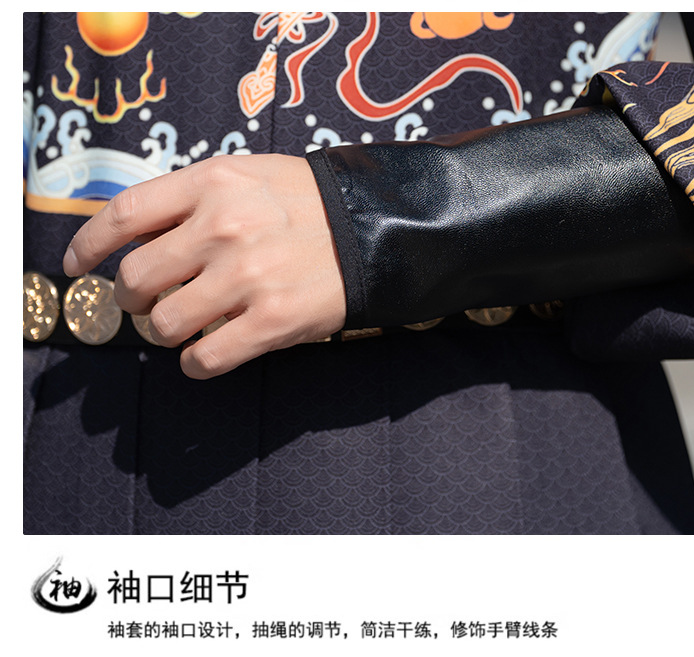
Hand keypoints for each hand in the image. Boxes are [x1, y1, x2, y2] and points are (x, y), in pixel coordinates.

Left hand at [63, 154, 346, 378]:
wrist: (377, 230)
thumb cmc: (309, 204)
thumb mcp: (249, 176)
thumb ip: (193, 198)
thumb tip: (139, 237)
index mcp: (213, 183)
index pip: (123, 214)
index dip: (88, 245)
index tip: (78, 266)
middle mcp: (223, 228)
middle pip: (136, 278)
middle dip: (129, 298)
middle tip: (145, 302)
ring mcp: (246, 277)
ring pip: (163, 324)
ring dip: (163, 332)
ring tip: (184, 327)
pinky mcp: (271, 322)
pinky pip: (204, 358)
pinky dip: (194, 363)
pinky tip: (204, 355)